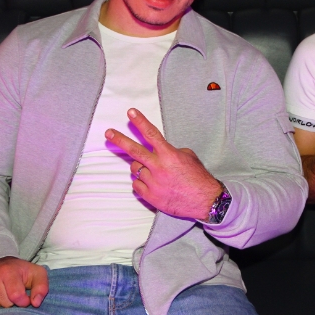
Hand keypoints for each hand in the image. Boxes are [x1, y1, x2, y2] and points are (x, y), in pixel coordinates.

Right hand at [0, 256, 47, 312]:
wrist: (1, 263)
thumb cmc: (21, 272)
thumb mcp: (37, 275)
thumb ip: (42, 288)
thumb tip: (35, 303)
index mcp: (8, 271)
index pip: (16, 296)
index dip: (23, 301)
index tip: (25, 297)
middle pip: (4, 304)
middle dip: (11, 303)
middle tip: (11, 293)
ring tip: (2, 294)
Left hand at [105, 108, 220, 220]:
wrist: (205, 201)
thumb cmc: (198, 178)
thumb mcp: (188, 157)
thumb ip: (171, 151)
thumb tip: (158, 150)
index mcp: (169, 155)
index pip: (151, 134)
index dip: (140, 122)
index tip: (131, 112)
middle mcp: (159, 167)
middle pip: (134, 151)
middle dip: (119, 140)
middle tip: (109, 133)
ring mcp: (153, 183)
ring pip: (135, 169)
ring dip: (140, 167)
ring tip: (153, 171)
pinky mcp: (151, 197)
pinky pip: (136, 185)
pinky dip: (141, 183)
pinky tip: (152, 183)